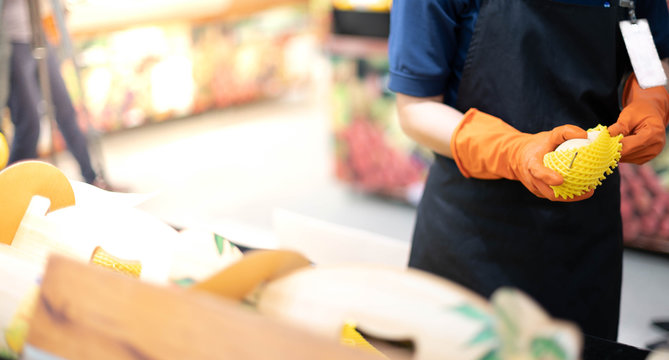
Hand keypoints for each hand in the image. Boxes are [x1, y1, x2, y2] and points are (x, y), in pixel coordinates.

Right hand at [451, 109, 591, 201]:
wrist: (515, 156)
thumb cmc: (536, 143)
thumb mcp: (549, 134)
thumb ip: (566, 132)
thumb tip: (586, 135)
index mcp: (529, 163)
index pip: (538, 172)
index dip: (548, 178)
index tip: (561, 180)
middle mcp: (530, 178)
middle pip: (548, 192)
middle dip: (566, 194)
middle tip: (587, 189)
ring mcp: (534, 187)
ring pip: (552, 196)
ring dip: (570, 196)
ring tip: (589, 191)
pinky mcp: (540, 192)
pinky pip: (554, 196)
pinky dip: (568, 196)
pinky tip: (583, 192)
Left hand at [608, 74, 668, 163]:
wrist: (650, 113)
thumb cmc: (639, 112)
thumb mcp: (628, 115)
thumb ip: (618, 127)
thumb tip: (604, 138)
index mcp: (653, 134)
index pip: (628, 146)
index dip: (612, 147)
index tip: (599, 144)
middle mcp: (655, 147)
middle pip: (627, 154)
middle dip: (612, 149)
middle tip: (601, 142)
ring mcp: (651, 154)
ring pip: (626, 158)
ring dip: (616, 151)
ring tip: (614, 140)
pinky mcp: (645, 158)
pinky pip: (628, 159)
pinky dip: (621, 153)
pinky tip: (621, 144)